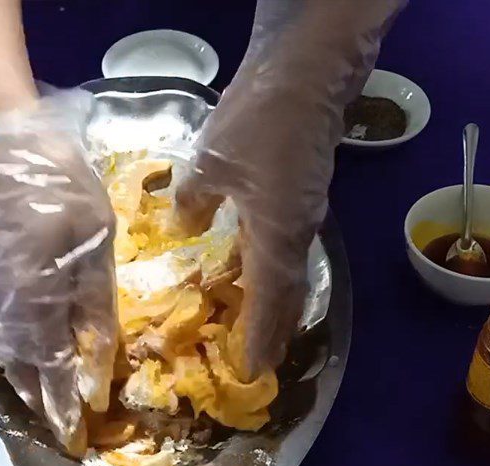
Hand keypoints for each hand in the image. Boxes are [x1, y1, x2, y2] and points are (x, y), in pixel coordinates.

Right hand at [0, 93, 117, 455]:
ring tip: (48, 404)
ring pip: (9, 354)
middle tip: (62, 428)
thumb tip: (96, 362)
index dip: (64, 405)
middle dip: (42, 403)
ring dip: (28, 384)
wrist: (10, 148)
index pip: (51, 371)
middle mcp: (9, 310)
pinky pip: (3, 332)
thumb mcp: (94, 249)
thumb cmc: (61, 193)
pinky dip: (18, 356)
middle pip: (23, 371)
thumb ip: (94, 309)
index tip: (76, 434)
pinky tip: (31, 360)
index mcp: (36, 304)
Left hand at [177, 0, 404, 380]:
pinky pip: (285, 248)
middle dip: (273, 329)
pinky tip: (250, 270)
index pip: (269, 302)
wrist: (307, 71)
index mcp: (277, 238)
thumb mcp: (211, 164)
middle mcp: (297, 235)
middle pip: (287, 295)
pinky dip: (270, 272)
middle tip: (260, 359)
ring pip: (288, 273)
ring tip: (256, 326)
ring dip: (273, 303)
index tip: (253, 371)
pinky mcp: (303, 196)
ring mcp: (305, 215)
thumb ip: (193, 202)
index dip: (260, 338)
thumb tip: (182, 225)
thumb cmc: (259, 121)